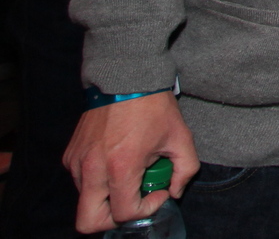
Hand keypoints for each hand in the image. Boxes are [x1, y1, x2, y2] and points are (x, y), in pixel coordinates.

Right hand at [65, 92, 198, 231]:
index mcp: (120, 167)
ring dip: (107, 197)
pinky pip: (80, 182)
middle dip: (114, 219)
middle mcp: (93, 169)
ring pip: (85, 201)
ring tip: (130, 172)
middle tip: (134, 200)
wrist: (126, 78)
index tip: (159, 192)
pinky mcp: (70, 155)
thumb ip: (185, 170)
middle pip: (88, 221)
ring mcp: (77, 163)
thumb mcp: (181, 137)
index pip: (123, 213)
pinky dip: (98, 181)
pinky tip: (117, 160)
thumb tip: (175, 192)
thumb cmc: (154, 108)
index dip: (145, 210)